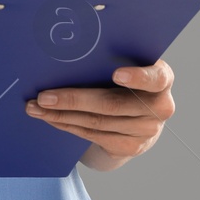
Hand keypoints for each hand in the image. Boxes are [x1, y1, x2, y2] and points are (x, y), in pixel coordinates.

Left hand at [24, 59, 175, 171]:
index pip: (156, 77)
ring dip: (61, 115)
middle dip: (73, 99)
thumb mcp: (128, 65)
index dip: (138, 77)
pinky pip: (92, 135)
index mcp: (162, 78)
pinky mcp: (131, 147)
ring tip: (36, 107)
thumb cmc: (125, 81)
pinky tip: (50, 118)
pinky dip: (67, 125)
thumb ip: (111, 59)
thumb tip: (68, 51)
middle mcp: (160, 107)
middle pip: (112, 104)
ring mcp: (147, 131)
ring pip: (97, 122)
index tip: (117, 74)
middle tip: (43, 96)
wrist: (136, 117)